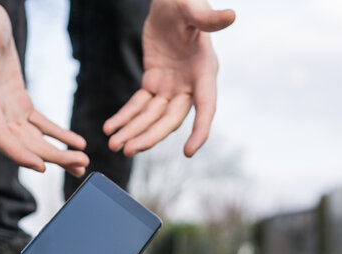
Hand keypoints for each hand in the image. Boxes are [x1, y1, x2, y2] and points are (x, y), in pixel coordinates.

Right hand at [0, 1, 88, 175]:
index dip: (19, 153)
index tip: (42, 167)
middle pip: (23, 144)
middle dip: (52, 157)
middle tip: (81, 165)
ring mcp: (7, 110)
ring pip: (34, 140)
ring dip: (58, 152)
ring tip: (83, 162)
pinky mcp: (19, 104)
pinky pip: (41, 125)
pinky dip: (59, 135)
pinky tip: (78, 142)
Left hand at [103, 0, 234, 156]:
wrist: (168, 2)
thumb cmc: (184, 3)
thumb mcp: (191, 9)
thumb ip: (207, 18)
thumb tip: (231, 15)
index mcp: (204, 71)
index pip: (205, 106)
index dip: (200, 130)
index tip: (188, 152)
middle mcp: (189, 84)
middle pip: (170, 118)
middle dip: (150, 136)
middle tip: (128, 150)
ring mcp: (171, 87)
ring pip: (152, 117)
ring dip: (133, 131)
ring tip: (113, 144)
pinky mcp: (153, 83)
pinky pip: (138, 105)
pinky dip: (125, 116)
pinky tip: (110, 127)